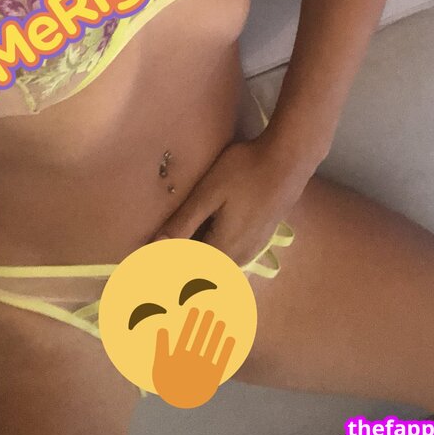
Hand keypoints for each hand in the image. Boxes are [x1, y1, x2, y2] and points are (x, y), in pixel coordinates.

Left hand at [149, 126, 321, 268]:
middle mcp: (239, 259)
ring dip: (195, 262)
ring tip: (172, 249)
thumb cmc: (245, 172)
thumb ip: (182, 223)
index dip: (164, 274)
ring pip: (216, 264)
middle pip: (202, 273)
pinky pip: (227, 254)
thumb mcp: (208, 194)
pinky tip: (199, 235)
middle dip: (178, 270)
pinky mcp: (258, 238)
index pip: (187, 274)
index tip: (144, 271)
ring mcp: (252, 250)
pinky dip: (209, 252)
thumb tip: (154, 248)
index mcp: (224, 252)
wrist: (289, 160)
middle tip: (152, 263)